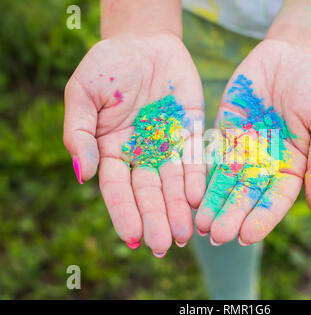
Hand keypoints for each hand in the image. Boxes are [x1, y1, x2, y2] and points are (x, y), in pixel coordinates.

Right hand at [63, 33, 204, 255]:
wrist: (145, 42)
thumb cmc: (109, 66)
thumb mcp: (83, 94)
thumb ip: (79, 133)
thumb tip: (83, 174)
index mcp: (111, 151)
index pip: (117, 189)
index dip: (125, 213)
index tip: (132, 238)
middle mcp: (141, 155)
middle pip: (149, 193)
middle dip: (157, 219)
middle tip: (165, 244)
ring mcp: (167, 146)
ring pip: (174, 184)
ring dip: (179, 209)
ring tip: (186, 234)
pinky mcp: (191, 132)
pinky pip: (195, 159)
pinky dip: (197, 178)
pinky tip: (198, 198)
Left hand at [196, 39, 310, 245]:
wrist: (295, 54)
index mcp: (293, 169)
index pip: (275, 201)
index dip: (261, 218)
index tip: (246, 236)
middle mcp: (265, 165)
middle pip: (246, 196)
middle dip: (231, 216)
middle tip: (215, 236)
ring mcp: (244, 149)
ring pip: (226, 182)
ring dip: (213, 203)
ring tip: (199, 225)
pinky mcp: (225, 132)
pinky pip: (211, 156)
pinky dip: (202, 175)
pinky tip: (190, 193)